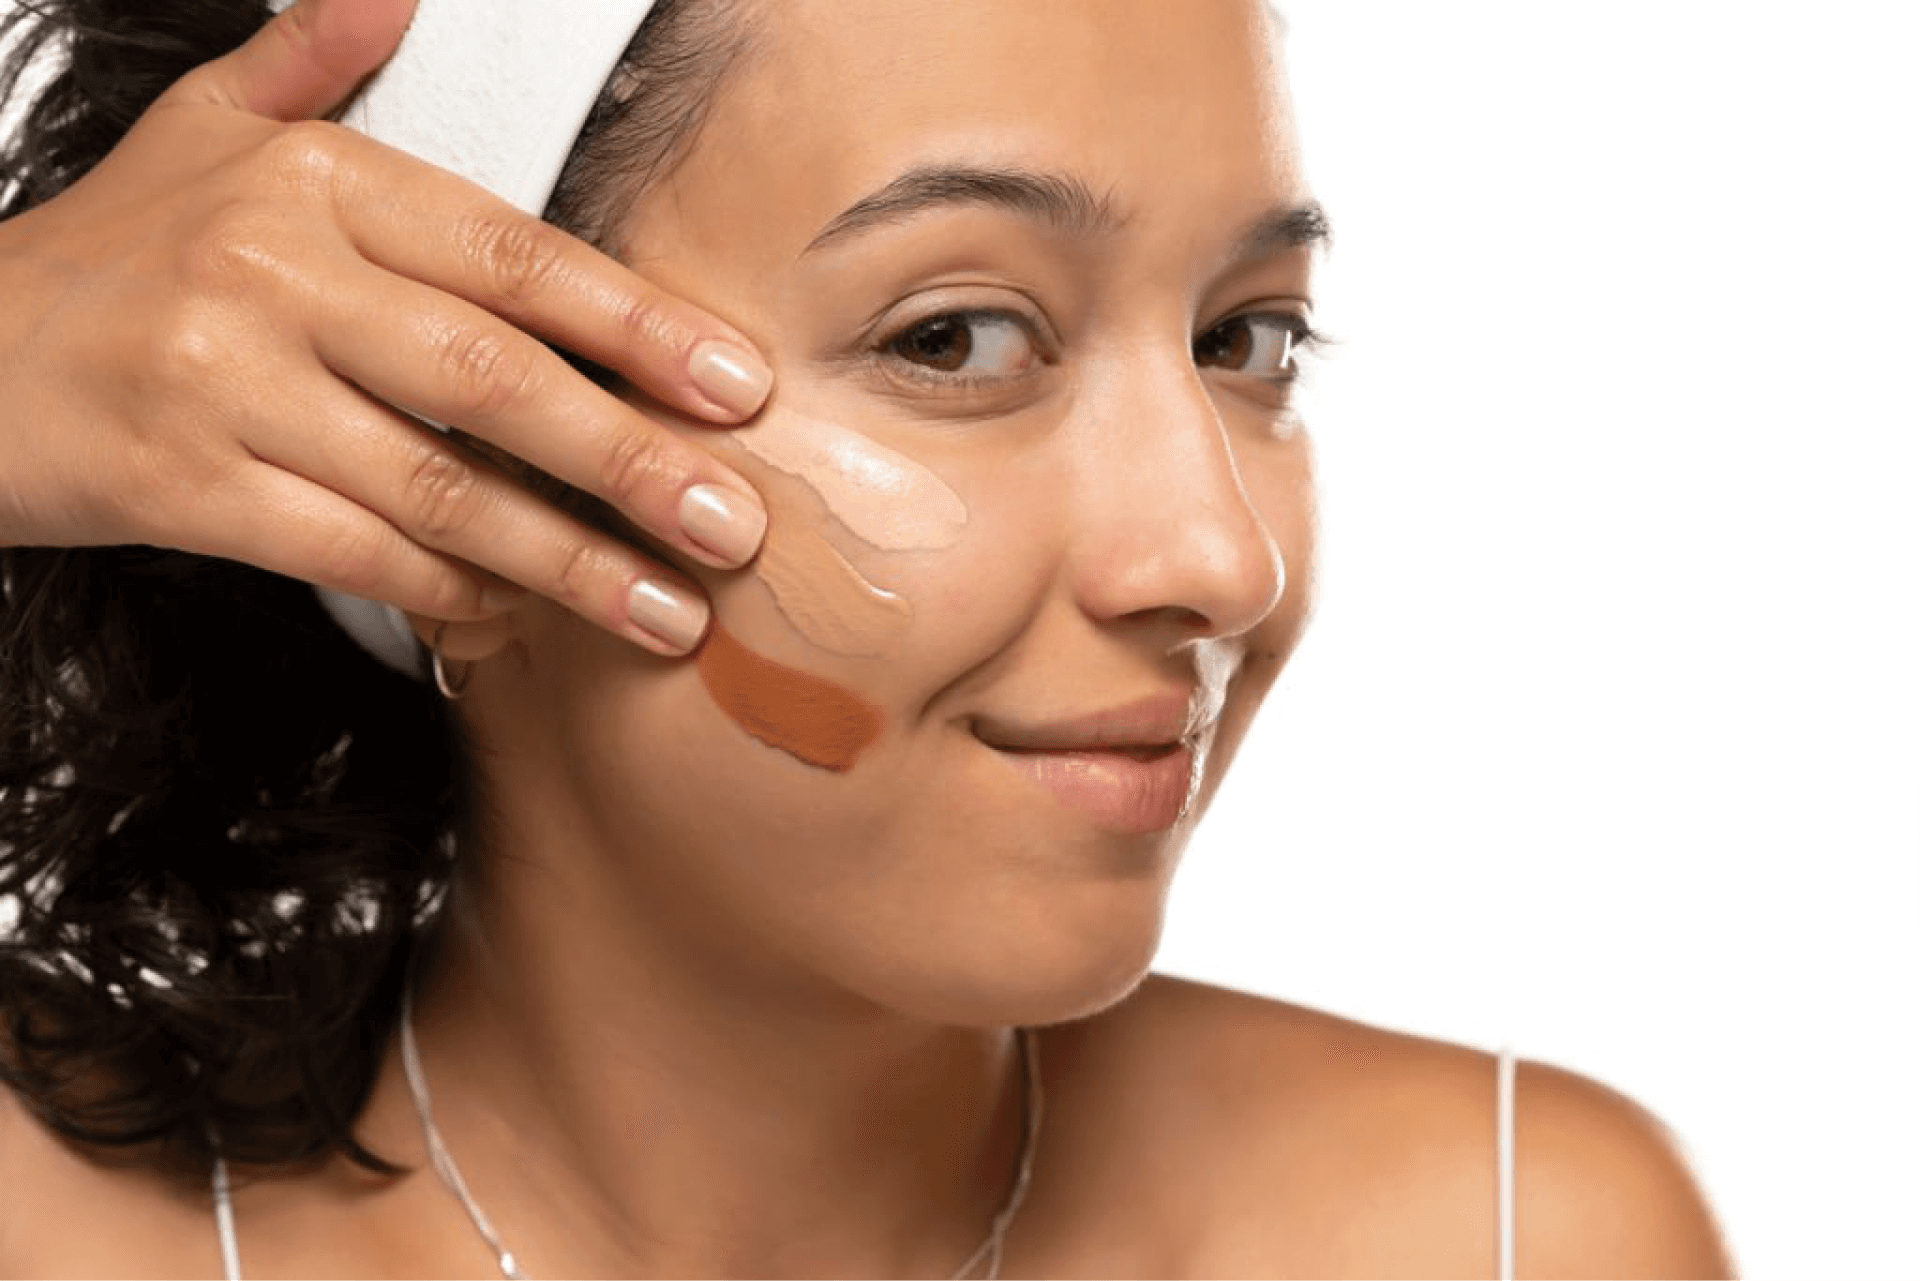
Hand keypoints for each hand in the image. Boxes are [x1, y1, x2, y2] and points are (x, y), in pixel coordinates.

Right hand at [0, 0, 768, 655]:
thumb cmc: (109, 255)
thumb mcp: (202, 129)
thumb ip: (311, 61)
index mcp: (314, 184)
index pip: (513, 254)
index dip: (638, 324)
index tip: (736, 385)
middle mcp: (274, 274)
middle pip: (494, 378)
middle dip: (629, 459)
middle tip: (731, 520)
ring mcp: (227, 383)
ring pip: (435, 484)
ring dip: (564, 558)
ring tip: (664, 609)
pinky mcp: (184, 484)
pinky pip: (352, 551)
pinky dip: (445, 590)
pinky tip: (516, 618)